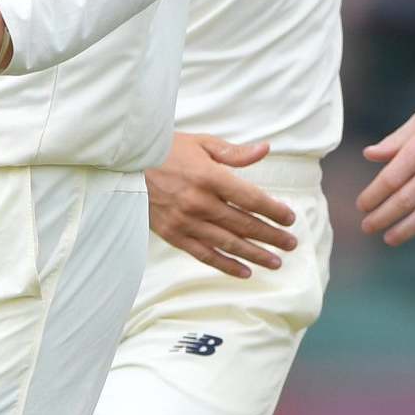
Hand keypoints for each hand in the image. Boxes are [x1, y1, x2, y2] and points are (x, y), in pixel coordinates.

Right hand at [147, 134, 298, 279]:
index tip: (290, 218)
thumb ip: (234, 152)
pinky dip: (226, 265)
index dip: (273, 210)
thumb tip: (265, 149)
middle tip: (291, 244)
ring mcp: (185, 222)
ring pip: (228, 244)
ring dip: (255, 254)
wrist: (123, 166)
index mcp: (209, 176)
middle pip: (244, 224)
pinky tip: (245, 271)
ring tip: (276, 262)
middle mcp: (199, 202)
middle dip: (271, 236)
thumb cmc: (165, 149)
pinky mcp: (172, 235)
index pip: (250, 199)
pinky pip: (204, 255)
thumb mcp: (201, 143)